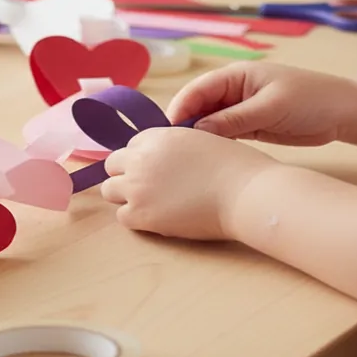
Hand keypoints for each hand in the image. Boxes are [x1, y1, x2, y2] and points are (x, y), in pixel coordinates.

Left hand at [101, 128, 279, 241]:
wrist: (247, 194)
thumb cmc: (236, 167)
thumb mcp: (200, 140)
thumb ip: (173, 147)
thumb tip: (162, 159)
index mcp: (156, 136)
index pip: (131, 147)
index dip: (143, 159)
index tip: (158, 171)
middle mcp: (140, 158)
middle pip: (113, 166)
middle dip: (127, 176)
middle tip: (150, 189)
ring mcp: (137, 187)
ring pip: (110, 190)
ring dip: (126, 197)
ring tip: (152, 205)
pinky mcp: (141, 214)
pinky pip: (122, 216)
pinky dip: (135, 219)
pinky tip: (157, 219)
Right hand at [166, 62, 356, 145]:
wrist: (345, 113)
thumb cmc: (311, 100)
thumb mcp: (270, 108)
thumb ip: (233, 119)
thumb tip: (197, 129)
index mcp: (235, 76)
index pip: (197, 90)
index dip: (179, 108)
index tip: (167, 130)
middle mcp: (232, 91)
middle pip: (197, 106)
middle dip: (183, 124)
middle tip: (170, 148)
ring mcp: (239, 109)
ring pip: (208, 122)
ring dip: (197, 136)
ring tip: (183, 156)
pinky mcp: (248, 126)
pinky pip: (223, 134)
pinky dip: (213, 143)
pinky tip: (205, 157)